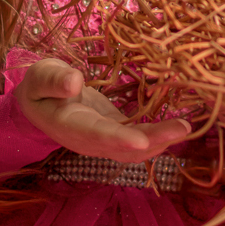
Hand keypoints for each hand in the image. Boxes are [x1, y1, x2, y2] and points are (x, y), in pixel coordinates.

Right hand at [15, 58, 190, 162]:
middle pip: (123, 147)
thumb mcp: (40, 77)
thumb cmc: (38, 86)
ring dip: (162, 140)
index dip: (119, 139)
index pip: (96, 134)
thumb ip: (54, 80)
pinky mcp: (113, 132)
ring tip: (186, 127)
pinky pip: (137, 138)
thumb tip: (75, 81)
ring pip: (135, 148)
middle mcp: (88, 140)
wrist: (37, 103)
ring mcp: (103, 140)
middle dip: (155, 140)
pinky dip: (158, 133)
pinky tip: (177, 125)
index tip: (142, 141)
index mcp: (68, 125)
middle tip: (184, 128)